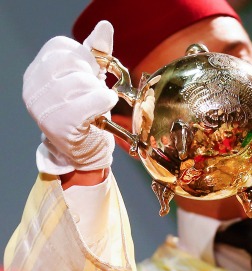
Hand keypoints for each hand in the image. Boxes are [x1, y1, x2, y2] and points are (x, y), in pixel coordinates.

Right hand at [23, 21, 117, 174]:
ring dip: (99, 92)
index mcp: (37, 71)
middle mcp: (33, 87)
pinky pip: (94, 100)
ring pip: (83, 81)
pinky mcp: (60, 123)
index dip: (85, 59)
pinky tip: (103, 109)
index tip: (90, 76)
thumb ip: (96, 52)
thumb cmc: (86, 113)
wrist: (84, 152)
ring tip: (96, 105)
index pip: (62, 47)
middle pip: (73, 62)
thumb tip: (105, 26)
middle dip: (92, 76)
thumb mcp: (90, 78)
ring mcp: (44, 106)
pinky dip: (105, 102)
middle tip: (93, 93)